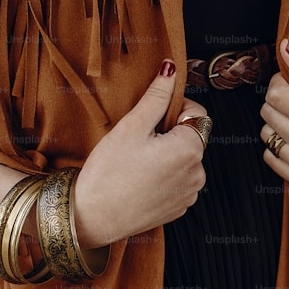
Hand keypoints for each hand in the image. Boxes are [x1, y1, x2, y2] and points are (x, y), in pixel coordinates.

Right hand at [73, 60, 206, 247]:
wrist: (91, 218)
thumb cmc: (108, 173)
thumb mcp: (131, 127)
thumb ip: (156, 96)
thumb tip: (171, 70)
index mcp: (190, 149)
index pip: (197, 113)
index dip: (174, 109)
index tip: (151, 116)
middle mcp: (198, 172)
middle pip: (191, 137)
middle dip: (170, 134)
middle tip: (138, 141)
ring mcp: (190, 193)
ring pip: (184, 160)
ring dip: (167, 155)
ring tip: (137, 163)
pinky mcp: (179, 208)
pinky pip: (178, 182)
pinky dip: (164, 176)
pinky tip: (140, 179)